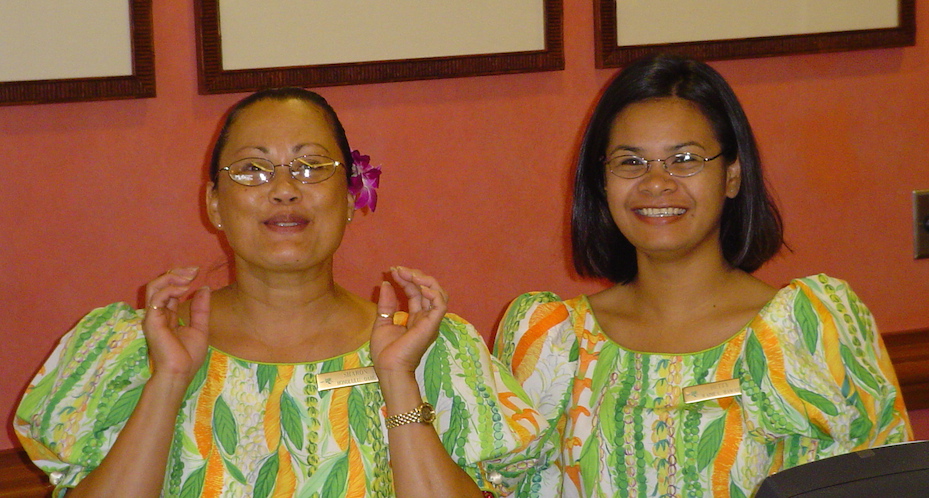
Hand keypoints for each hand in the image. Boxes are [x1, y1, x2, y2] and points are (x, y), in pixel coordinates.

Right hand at [143, 267, 210, 381]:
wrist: (180, 373)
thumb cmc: (188, 356)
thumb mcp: (200, 327)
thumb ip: (200, 308)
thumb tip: (204, 288)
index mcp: (167, 315)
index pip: (169, 290)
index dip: (181, 278)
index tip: (197, 272)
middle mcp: (157, 313)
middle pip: (159, 285)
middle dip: (176, 273)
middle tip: (194, 270)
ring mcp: (152, 316)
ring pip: (154, 287)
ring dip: (172, 277)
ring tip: (189, 276)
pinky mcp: (151, 320)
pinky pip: (157, 298)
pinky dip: (171, 289)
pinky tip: (184, 288)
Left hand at [370, 266, 447, 374]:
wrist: (389, 368)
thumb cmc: (386, 352)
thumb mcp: (382, 322)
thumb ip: (387, 304)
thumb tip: (386, 283)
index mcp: (416, 318)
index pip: (416, 292)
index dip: (406, 279)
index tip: (392, 270)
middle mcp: (426, 318)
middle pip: (427, 289)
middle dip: (414, 275)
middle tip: (398, 269)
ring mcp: (431, 321)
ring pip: (438, 293)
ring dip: (424, 280)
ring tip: (408, 273)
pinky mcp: (433, 324)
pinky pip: (440, 304)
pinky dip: (432, 292)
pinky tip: (418, 285)